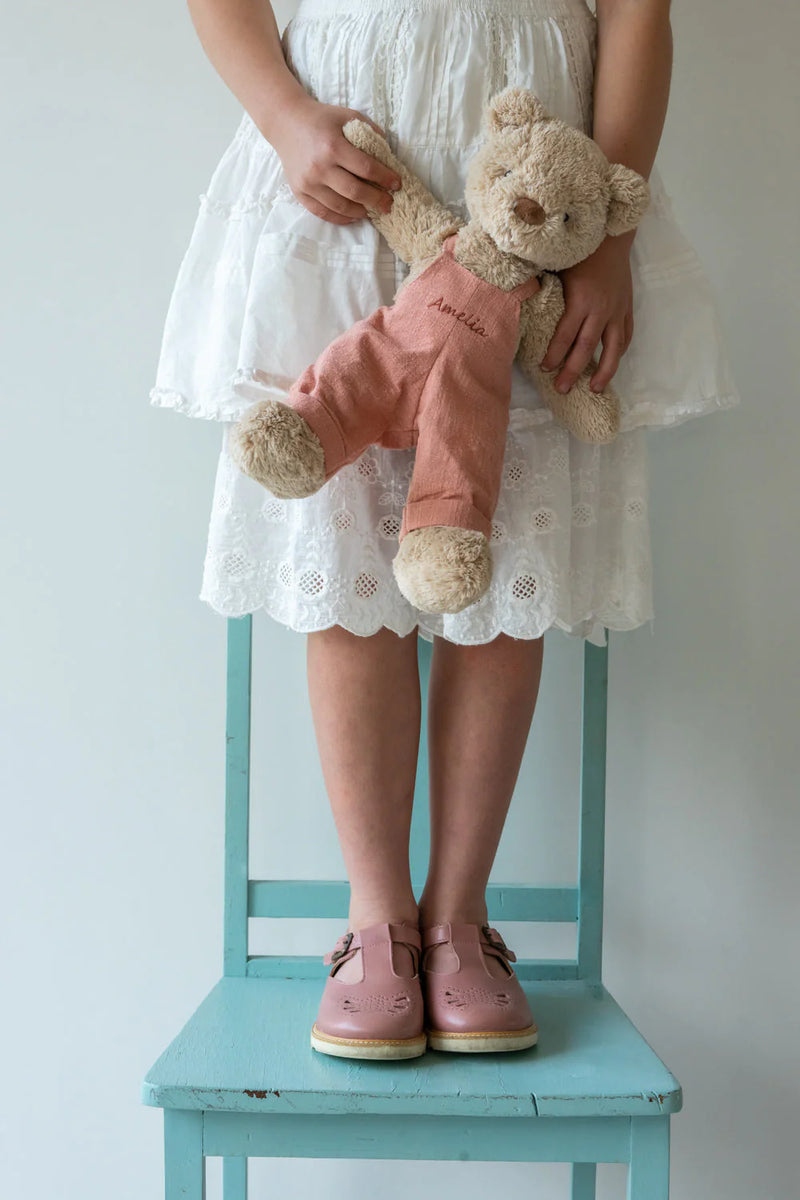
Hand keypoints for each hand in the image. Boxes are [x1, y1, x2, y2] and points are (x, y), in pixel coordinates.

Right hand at [269, 94, 401, 225]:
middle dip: (376, 200)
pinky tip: (353, 216)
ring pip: (340, 206)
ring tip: (372, 211)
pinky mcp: (299, 192)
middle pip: (354, 191)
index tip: (397, 184)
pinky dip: (341, 218)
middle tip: (389, 204)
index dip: (385, 178)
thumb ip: (370, 131)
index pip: (366, 168)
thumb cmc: (321, 119)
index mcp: (333, 146)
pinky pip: (322, 213)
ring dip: (360, 212)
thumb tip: (389, 154)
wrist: (286, 122)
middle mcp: (319, 167)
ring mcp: (308, 182)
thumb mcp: (347, 115)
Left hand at [539, 231, 634, 392]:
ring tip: (595, 389)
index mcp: (581, 300)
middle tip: (561, 389)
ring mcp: (617, 310)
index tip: (544, 369)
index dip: (554, 354)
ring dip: (605, 371)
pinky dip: (619, 352)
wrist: (611, 236)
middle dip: (573, 370)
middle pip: (586, 347)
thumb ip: (545, 291)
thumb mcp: (557, 269)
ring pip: (613, 348)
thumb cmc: (579, 252)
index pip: (565, 335)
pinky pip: (626, 335)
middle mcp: (601, 309)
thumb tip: (522, 306)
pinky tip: (611, 364)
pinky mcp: (628, 308)